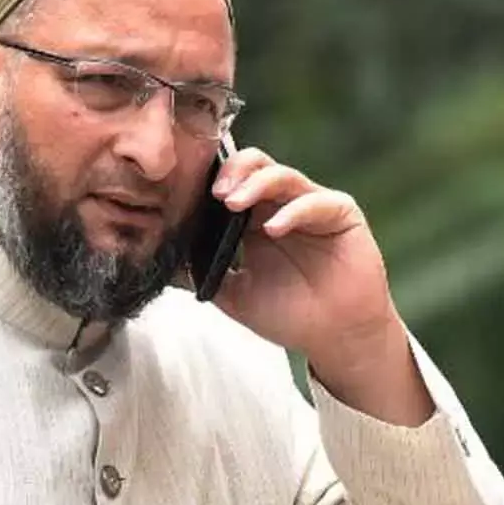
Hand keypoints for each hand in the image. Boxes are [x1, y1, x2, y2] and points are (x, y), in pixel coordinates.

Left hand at [206, 147, 398, 367]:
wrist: (333, 338)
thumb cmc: (289, 315)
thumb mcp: (234, 295)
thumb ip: (203, 275)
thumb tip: (162, 263)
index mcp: (256, 219)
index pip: (233, 181)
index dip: (213, 181)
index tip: (190, 195)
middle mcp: (283, 205)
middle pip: (257, 166)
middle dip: (233, 172)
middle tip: (215, 194)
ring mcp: (313, 206)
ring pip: (283, 176)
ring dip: (256, 184)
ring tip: (233, 203)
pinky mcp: (341, 213)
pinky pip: (316, 202)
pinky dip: (292, 211)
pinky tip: (273, 229)